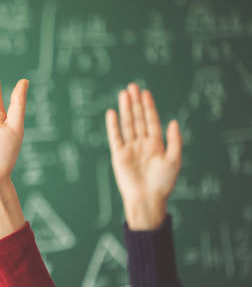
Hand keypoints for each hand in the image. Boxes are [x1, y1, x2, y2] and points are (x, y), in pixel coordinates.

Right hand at [105, 84, 181, 230]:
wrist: (147, 199)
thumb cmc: (163, 183)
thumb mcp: (174, 160)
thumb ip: (174, 140)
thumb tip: (173, 121)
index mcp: (156, 144)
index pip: (151, 120)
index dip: (148, 106)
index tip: (145, 92)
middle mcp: (142, 143)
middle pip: (138, 119)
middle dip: (135, 103)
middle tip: (132, 86)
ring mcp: (129, 148)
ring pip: (127, 124)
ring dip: (125, 109)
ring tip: (123, 94)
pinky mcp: (118, 155)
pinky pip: (115, 137)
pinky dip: (113, 125)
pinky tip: (112, 113)